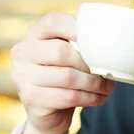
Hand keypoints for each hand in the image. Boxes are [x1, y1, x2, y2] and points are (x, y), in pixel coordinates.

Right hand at [10, 11, 114, 133]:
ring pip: (67, 77)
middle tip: (107, 71)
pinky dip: (89, 98)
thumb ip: (81, 37)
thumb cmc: (65, 73)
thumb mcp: (70, 51)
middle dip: (89, 63)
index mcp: (34, 33)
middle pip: (61, 52)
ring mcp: (22, 76)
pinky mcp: (30, 98)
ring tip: (107, 87)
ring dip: (94, 84)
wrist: (49, 111)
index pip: (54, 22)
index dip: (78, 28)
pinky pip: (67, 97)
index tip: (99, 40)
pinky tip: (99, 98)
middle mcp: (23, 52)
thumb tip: (111, 26)